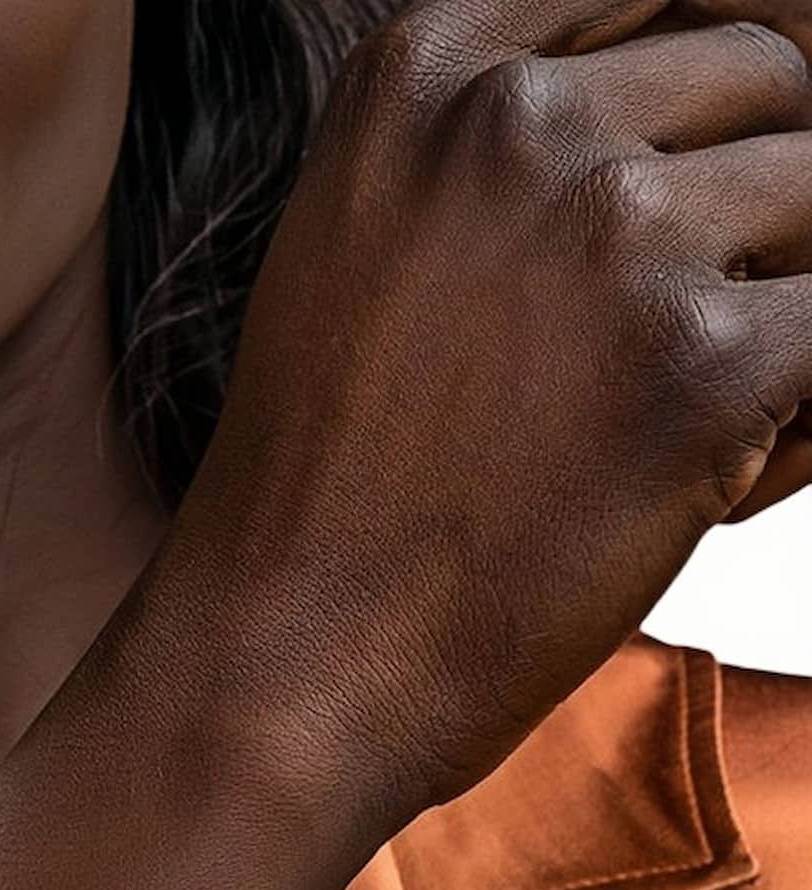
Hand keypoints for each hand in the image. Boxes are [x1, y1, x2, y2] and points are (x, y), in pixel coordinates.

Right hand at [172, 0, 811, 811]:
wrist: (286, 662)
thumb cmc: (330, 485)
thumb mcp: (371, 254)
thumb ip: (509, 150)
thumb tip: (732, 98)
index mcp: (424, 72)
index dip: (717, 95)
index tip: (698, 195)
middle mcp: (518, 120)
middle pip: (767, 85)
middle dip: (752, 214)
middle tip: (654, 355)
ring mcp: (612, 232)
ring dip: (780, 312)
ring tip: (663, 434)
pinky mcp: (704, 361)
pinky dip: (799, 422)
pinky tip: (699, 493)